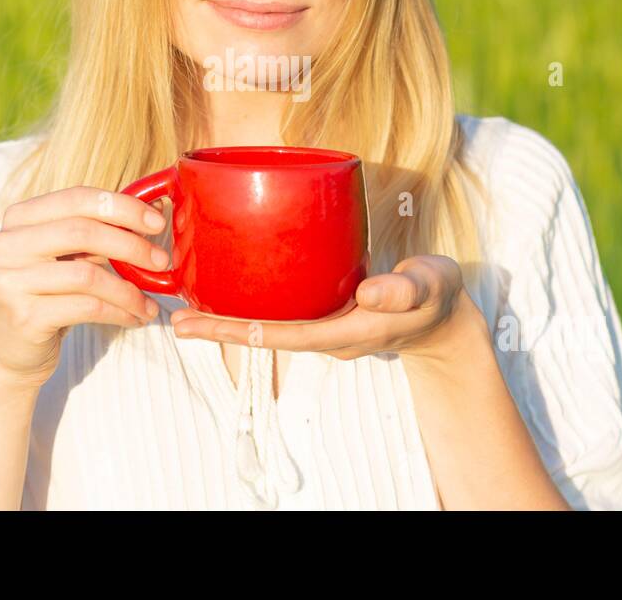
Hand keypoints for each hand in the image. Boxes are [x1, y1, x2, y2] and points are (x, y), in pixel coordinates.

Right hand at [0, 186, 170, 389]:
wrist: (15, 350)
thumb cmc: (50, 293)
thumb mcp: (70, 254)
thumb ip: (102, 228)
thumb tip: (155, 206)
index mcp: (19, 217)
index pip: (77, 198)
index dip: (122, 207)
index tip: (157, 222)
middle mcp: (6, 244)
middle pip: (82, 232)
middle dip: (130, 246)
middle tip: (162, 261)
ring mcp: (10, 281)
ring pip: (87, 275)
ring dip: (129, 290)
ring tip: (150, 303)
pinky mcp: (24, 317)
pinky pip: (86, 308)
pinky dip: (119, 311)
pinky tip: (135, 317)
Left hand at [169, 254, 482, 361]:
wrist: (445, 316)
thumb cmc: (437, 297)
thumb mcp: (430, 287)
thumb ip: (404, 290)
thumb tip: (368, 293)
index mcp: (345, 331)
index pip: (282, 335)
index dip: (238, 330)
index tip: (199, 325)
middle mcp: (327, 334)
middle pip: (265, 334)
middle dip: (220, 328)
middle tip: (175, 320)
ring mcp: (325, 325)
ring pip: (270, 324)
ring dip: (230, 318)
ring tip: (188, 307)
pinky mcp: (327, 311)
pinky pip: (283, 311)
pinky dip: (254, 303)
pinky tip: (233, 286)